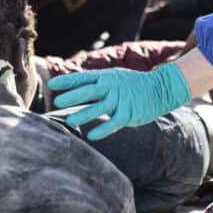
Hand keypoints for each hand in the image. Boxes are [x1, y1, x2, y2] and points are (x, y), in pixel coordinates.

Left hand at [47, 64, 190, 141]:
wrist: (160, 88)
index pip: (83, 78)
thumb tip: (73, 88)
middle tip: (57, 102)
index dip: (67, 81)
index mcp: (106, 77)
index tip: (51, 84)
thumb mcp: (113, 77)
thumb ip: (96, 83)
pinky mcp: (129, 113)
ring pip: (99, 108)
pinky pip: (113, 123)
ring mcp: (120, 100)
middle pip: (89, 91)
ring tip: (70, 122)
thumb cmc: (132, 84)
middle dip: (72, 96)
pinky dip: (102, 130)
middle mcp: (112, 87)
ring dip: (83, 115)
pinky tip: (91, 136)